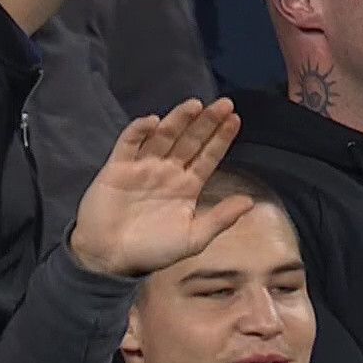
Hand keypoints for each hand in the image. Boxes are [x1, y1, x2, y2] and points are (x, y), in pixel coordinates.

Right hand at [70, 98, 249, 277]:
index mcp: (187, 186)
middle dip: (207, 122)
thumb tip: (251, 201)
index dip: (221, 138)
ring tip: (196, 104)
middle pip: (190, 140)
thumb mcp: (193, 238)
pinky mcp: (117, 167)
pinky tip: (154, 121)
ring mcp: (143, 166)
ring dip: (178, 119)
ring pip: (164, 136)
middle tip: (225, 104)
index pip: (208, 156)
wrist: (111, 258)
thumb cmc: (153, 250)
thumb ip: (220, 218)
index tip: (236, 119)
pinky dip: (139, 131)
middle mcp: (167, 171)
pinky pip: (129, 143)